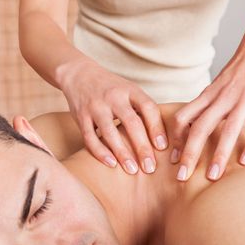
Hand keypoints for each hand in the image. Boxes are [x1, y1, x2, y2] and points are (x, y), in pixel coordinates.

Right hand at [59, 59, 167, 173]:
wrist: (79, 74)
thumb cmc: (112, 89)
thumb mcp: (129, 90)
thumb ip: (143, 109)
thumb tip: (165, 140)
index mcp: (130, 90)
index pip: (148, 108)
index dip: (156, 128)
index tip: (162, 147)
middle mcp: (113, 97)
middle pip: (131, 123)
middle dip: (142, 147)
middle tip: (150, 167)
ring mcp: (96, 106)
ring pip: (110, 132)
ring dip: (122, 153)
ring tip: (132, 170)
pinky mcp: (81, 116)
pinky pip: (90, 137)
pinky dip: (100, 152)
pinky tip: (111, 164)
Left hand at [170, 14, 244, 180]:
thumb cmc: (241, 69)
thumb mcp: (218, 85)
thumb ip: (209, 107)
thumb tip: (197, 133)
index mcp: (209, 95)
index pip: (182, 117)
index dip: (174, 139)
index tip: (170, 160)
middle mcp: (222, 98)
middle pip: (200, 128)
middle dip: (189, 154)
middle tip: (181, 178)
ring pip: (228, 130)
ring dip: (218, 155)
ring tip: (212, 177)